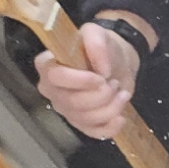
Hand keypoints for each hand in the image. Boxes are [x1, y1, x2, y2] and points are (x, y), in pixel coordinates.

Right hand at [33, 18, 144, 140]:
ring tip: (120, 92)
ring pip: (86, 118)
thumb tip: (101, 69)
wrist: (116, 64)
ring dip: (112, 107)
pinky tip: (121, 116)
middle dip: (102, 95)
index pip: (55, 78)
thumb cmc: (101, 48)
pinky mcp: (82, 123)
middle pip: (72, 102)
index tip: (101, 77)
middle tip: (114, 83)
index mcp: (47, 65)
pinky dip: (111, 127)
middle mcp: (51, 90)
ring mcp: (65, 109)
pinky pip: (94, 133)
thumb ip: (96, 42)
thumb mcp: (98, 34)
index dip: (80, 81)